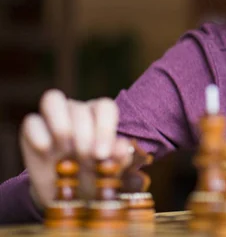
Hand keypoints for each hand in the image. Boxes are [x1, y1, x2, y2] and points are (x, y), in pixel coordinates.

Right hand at [19, 89, 131, 208]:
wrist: (66, 198)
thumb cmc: (94, 177)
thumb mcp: (110, 173)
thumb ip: (120, 158)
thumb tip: (123, 147)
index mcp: (100, 116)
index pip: (105, 107)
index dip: (105, 128)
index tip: (102, 154)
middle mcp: (77, 111)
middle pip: (80, 108)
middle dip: (84, 136)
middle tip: (85, 158)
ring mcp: (52, 118)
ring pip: (53, 100)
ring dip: (61, 126)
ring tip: (66, 150)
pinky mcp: (30, 130)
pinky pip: (32, 121)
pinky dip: (39, 135)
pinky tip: (46, 151)